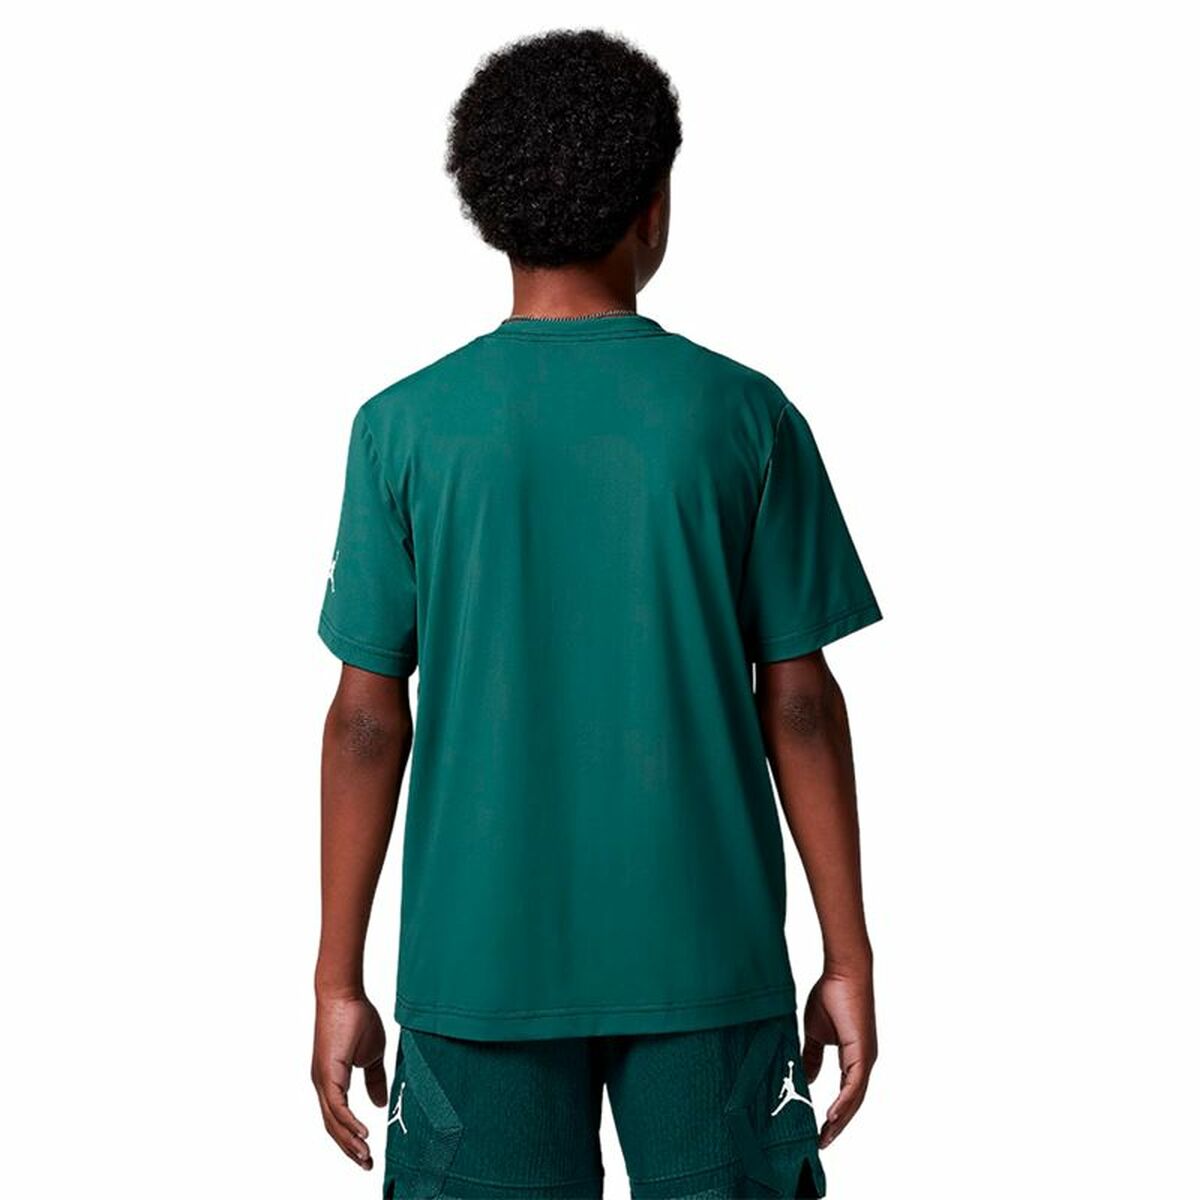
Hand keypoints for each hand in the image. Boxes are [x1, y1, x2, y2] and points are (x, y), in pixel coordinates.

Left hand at [311, 992, 388, 1168]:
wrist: (345, 995)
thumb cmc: (357, 1017)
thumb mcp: (372, 1055)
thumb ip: (375, 1080)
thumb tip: (379, 1104)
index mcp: (332, 1081)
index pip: (338, 1118)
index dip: (351, 1138)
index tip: (367, 1154)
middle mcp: (323, 1085)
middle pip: (334, 1127)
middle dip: (350, 1149)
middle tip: (367, 1165)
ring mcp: (323, 1081)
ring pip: (334, 1122)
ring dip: (349, 1142)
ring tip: (365, 1157)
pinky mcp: (328, 1074)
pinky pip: (337, 1107)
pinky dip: (349, 1123)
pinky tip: (363, 1135)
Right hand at [800, 967, 877, 1149]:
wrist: (843, 973)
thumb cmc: (831, 995)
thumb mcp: (815, 1032)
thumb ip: (812, 1055)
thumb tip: (808, 1079)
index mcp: (853, 1058)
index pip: (845, 1094)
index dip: (834, 1114)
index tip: (819, 1130)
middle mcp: (863, 1062)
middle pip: (852, 1103)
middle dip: (837, 1125)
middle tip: (821, 1143)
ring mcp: (865, 1058)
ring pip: (854, 1099)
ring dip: (840, 1120)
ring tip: (825, 1137)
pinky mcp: (863, 1052)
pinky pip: (854, 1085)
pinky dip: (844, 1102)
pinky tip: (831, 1116)